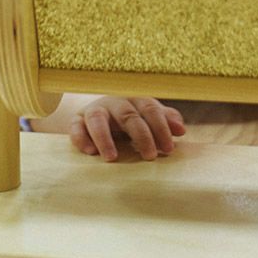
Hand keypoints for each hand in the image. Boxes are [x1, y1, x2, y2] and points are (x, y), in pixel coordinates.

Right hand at [70, 96, 185, 161]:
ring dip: (105, 138)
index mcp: (136, 99)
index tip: (169, 148)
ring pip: (98, 118)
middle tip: (150, 156)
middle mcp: (115, 101)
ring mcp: (95, 110)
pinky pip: (76, 126)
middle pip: (128, 115)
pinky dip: (81, 138)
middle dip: (141, 135)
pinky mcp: (77, 120)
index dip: (161, 127)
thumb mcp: (148, 117)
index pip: (150, 109)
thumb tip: (181, 130)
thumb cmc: (130, 118)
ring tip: (112, 158)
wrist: (98, 115)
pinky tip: (90, 152)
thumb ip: (165, 120)